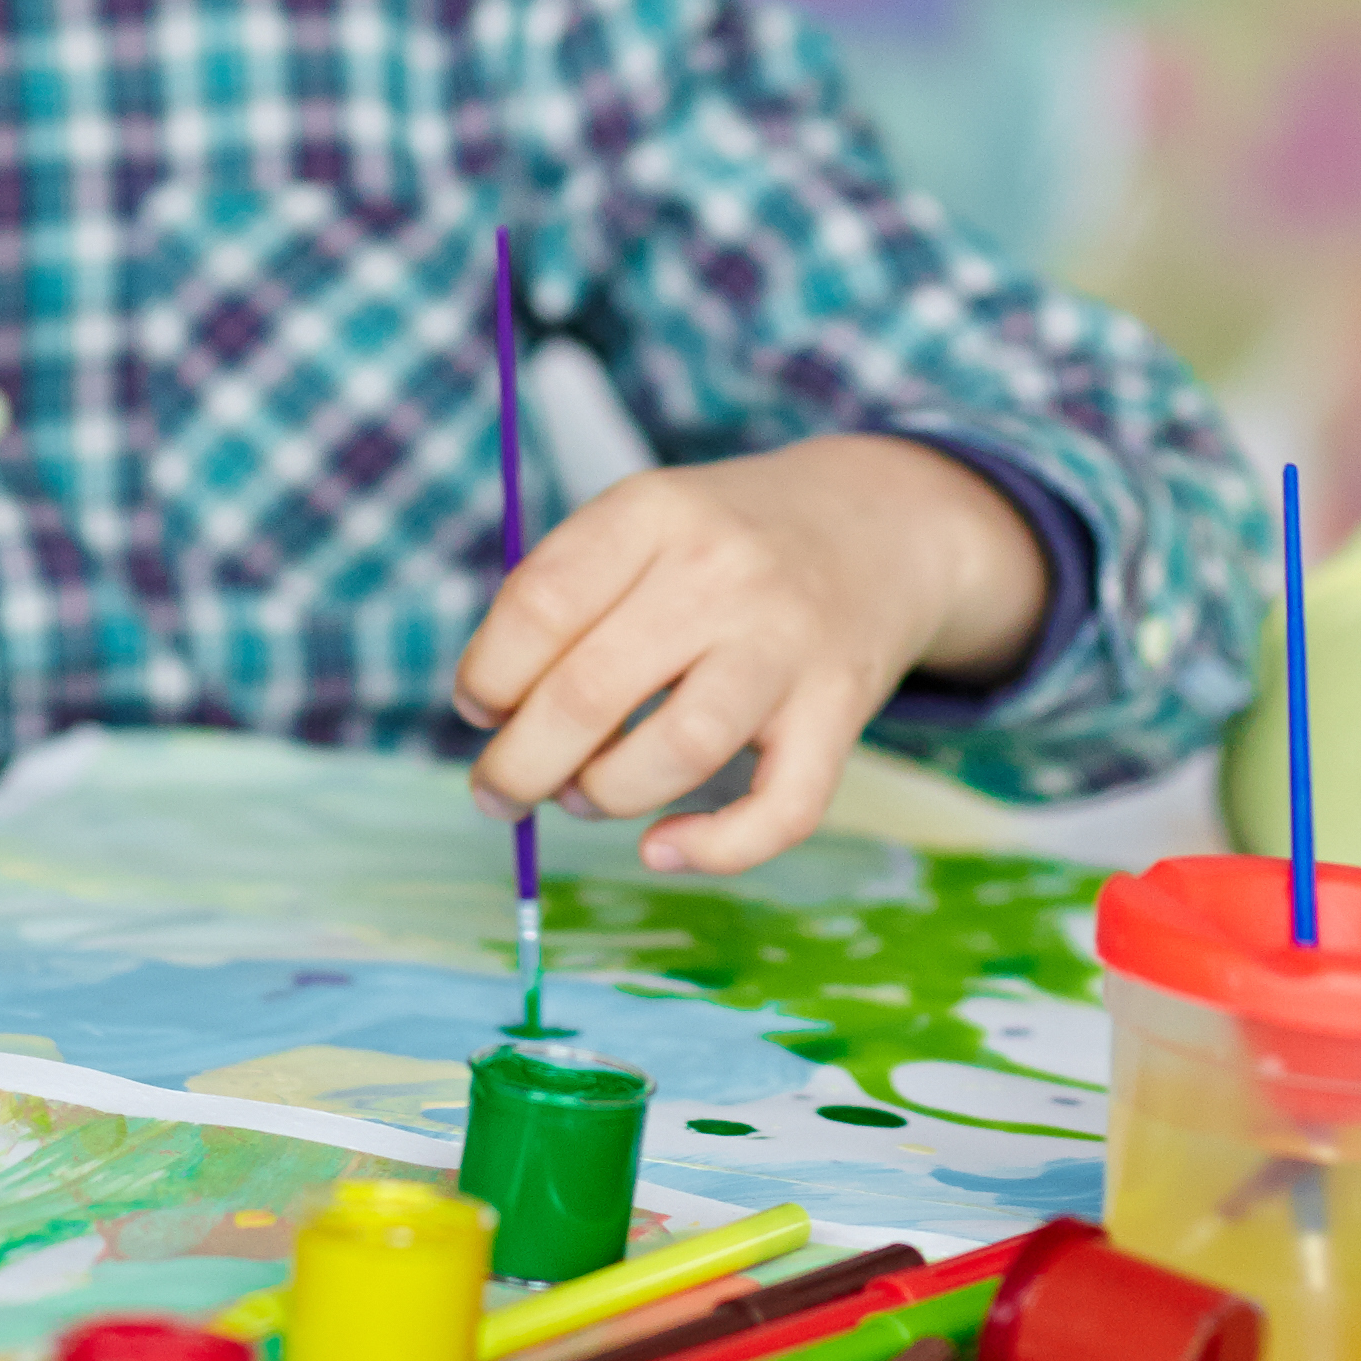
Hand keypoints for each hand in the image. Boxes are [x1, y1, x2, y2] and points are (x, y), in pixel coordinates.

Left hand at [456, 436, 1047, 876]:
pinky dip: (714, 849)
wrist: (880, 525)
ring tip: (581, 795)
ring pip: (677, 751)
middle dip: (518, 766)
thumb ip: (569, 595)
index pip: (539, 606)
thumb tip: (492, 713)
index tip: (479, 707)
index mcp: (655, 512)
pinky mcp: (839, 710)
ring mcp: (787, 644)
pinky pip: (782, 809)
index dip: (487, 675)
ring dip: (602, 796)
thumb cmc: (727, 540)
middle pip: (588, 692)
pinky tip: (664, 846)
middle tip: (499, 792)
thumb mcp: (647, 521)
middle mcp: (722, 573)